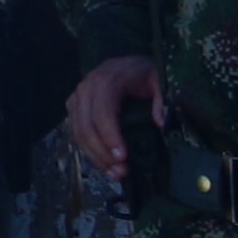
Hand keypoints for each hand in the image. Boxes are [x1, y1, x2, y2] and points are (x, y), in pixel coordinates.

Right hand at [68, 55, 167, 182]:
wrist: (128, 64)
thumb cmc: (144, 73)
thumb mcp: (159, 79)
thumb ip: (161, 99)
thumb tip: (160, 124)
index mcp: (106, 80)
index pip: (102, 112)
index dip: (110, 136)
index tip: (123, 157)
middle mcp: (86, 89)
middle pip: (86, 126)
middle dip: (101, 152)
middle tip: (120, 172)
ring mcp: (77, 98)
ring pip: (78, 132)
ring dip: (94, 156)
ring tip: (115, 174)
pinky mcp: (75, 108)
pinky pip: (77, 132)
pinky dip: (89, 151)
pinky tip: (105, 165)